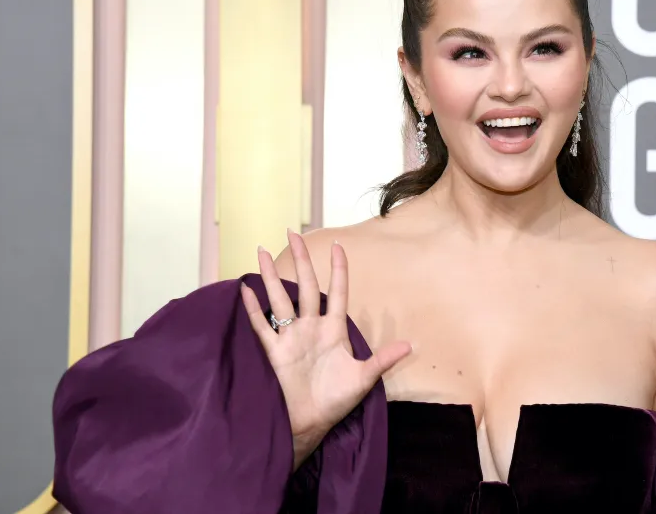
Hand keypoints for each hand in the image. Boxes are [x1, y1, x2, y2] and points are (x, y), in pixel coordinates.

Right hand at [240, 231, 411, 469]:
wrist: (311, 423)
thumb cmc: (337, 400)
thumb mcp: (363, 378)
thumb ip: (383, 360)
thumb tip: (410, 345)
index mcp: (334, 329)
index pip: (337, 292)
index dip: (338, 270)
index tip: (338, 246)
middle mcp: (311, 327)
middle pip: (304, 286)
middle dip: (299, 260)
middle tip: (292, 233)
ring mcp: (291, 337)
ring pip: (279, 299)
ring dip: (270, 276)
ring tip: (261, 251)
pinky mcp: (274, 351)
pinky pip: (261, 326)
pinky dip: (252, 309)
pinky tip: (245, 289)